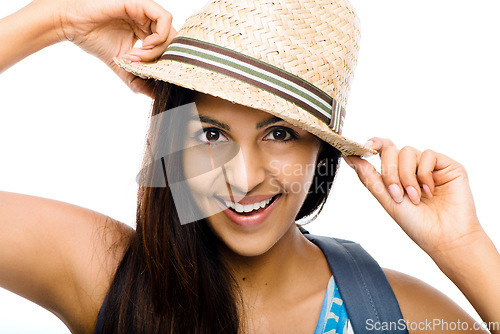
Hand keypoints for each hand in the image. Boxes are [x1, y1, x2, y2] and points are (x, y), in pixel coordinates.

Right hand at [45, 0, 176, 96]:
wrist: (74, 26)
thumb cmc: (95, 41)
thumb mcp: (122, 66)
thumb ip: (139, 80)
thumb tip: (156, 96)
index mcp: (147, 32)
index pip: (168, 49)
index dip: (163, 63)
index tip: (148, 74)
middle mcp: (150, 22)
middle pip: (173, 42)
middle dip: (160, 59)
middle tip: (140, 66)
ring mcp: (147, 12)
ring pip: (170, 33)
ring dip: (157, 50)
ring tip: (137, 56)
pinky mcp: (141, 4)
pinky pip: (165, 19)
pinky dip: (159, 36)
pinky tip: (144, 45)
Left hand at [342, 137, 484, 259]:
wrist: (444, 238)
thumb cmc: (417, 224)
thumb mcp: (386, 199)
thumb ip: (369, 177)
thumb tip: (350, 158)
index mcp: (396, 175)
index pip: (382, 150)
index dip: (372, 144)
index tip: (363, 148)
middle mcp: (412, 167)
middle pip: (391, 150)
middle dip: (389, 172)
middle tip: (397, 194)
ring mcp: (429, 166)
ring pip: (407, 151)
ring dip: (406, 176)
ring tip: (415, 197)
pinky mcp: (447, 165)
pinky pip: (428, 155)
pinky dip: (424, 174)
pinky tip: (429, 191)